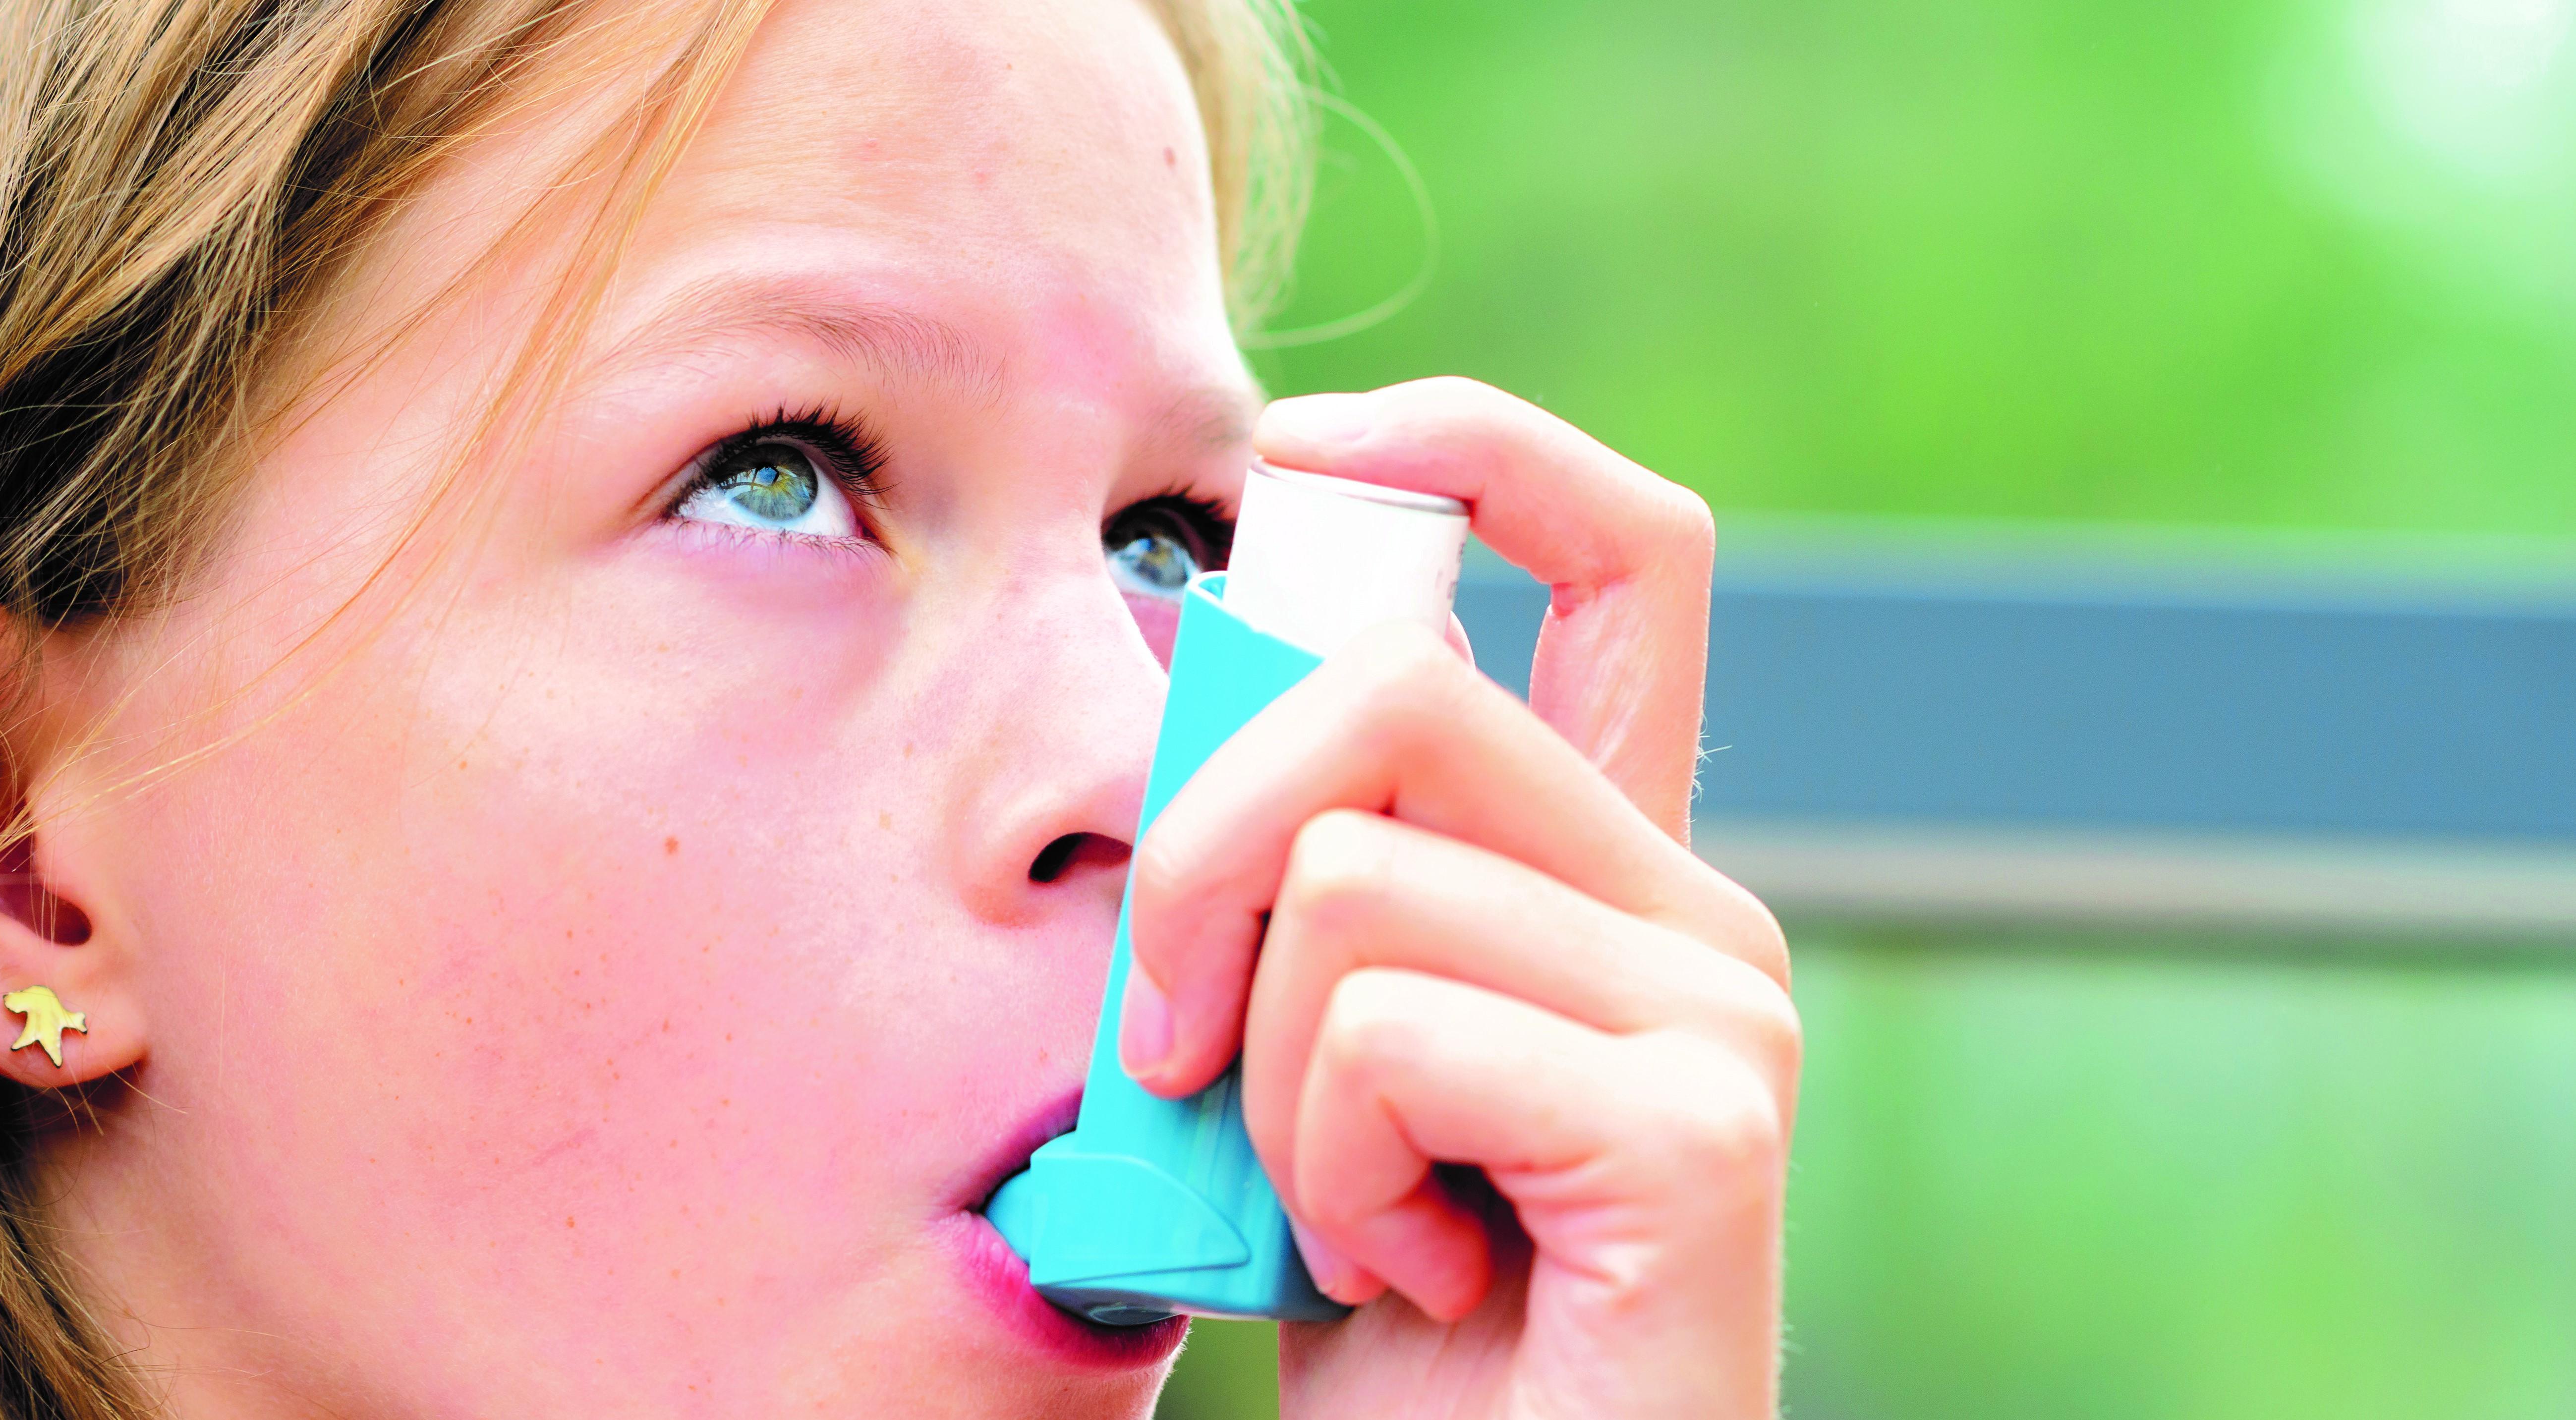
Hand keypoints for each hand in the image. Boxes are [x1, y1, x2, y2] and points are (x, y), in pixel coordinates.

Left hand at [1118, 378, 1794, 1417]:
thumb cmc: (1382, 1336)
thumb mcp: (1296, 1070)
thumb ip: (1288, 900)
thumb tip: (1189, 716)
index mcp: (1603, 877)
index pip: (1616, 552)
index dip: (1464, 448)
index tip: (1293, 459)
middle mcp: (1696, 915)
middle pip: (1392, 686)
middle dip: (1198, 855)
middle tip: (1177, 1053)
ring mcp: (1718, 1017)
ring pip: (1350, 877)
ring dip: (1260, 1077)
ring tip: (1341, 1212)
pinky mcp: (1698, 1134)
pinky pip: (1386, 1031)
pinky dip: (1324, 1170)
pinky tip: (1405, 1273)